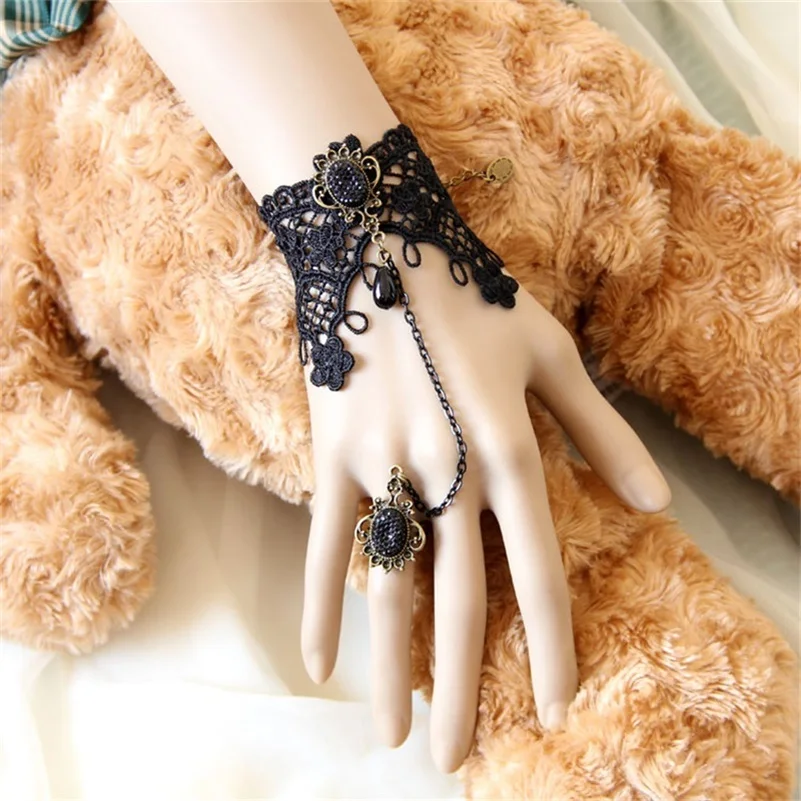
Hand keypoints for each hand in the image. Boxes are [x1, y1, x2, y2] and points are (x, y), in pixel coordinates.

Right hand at [300, 239, 669, 772]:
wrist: (382, 246)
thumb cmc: (476, 297)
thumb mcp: (553, 353)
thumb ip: (602, 432)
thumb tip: (656, 503)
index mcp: (511, 450)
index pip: (539, 572)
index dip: (552, 646)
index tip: (555, 708)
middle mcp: (449, 473)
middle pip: (462, 602)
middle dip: (465, 687)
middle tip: (458, 758)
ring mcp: (384, 467)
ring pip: (390, 587)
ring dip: (392, 668)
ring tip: (393, 734)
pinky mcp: (332, 456)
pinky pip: (324, 542)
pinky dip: (320, 603)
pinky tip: (319, 662)